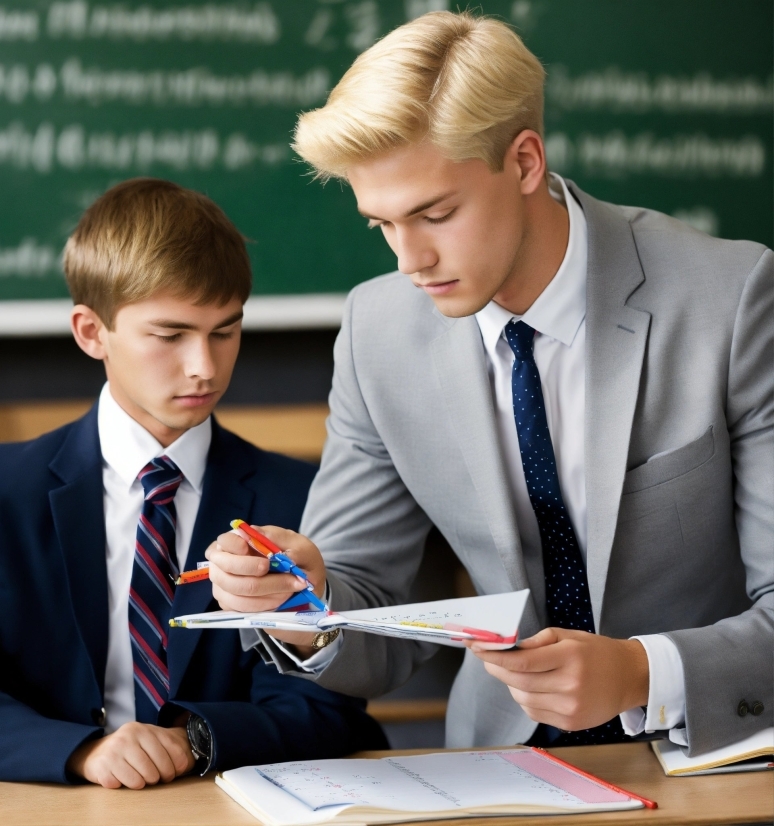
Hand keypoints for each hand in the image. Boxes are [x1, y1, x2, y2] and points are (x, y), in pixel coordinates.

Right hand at [66, 722, 195, 788]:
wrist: (93, 754)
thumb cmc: (127, 749)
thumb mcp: (146, 740)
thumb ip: (166, 746)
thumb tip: (185, 763)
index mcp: (142, 729)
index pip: (168, 748)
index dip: (175, 764)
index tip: (175, 772)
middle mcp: (128, 737)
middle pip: (155, 768)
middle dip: (159, 777)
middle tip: (155, 778)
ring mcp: (114, 751)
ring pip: (140, 779)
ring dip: (142, 783)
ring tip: (139, 778)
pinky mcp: (102, 767)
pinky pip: (123, 785)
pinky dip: (125, 786)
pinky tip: (122, 779)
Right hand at [206, 526, 326, 652]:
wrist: (305, 585)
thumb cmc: (298, 560)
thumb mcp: (299, 545)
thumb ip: (280, 538)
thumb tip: (256, 532)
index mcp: (237, 539)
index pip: (226, 541)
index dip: (239, 549)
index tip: (264, 559)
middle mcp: (224, 560)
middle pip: (229, 569)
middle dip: (260, 576)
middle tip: (288, 577)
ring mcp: (223, 583)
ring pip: (237, 591)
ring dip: (268, 591)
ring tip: (290, 589)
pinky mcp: (228, 602)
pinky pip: (241, 607)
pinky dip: (264, 604)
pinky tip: (280, 599)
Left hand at [469, 628, 648, 730]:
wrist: (629, 678)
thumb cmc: (596, 652)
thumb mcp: (568, 636)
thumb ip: (538, 641)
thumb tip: (510, 648)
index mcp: (570, 658)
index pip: (523, 662)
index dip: (495, 656)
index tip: (476, 647)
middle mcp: (570, 685)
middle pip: (519, 682)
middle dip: (497, 669)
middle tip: (486, 657)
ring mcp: (571, 708)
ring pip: (524, 699)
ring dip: (511, 685)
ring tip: (514, 672)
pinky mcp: (571, 723)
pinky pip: (535, 712)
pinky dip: (525, 699)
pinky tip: (530, 687)